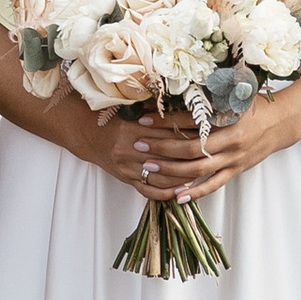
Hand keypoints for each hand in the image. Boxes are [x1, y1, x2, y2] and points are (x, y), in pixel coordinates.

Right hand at [83, 104, 226, 203]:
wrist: (90, 136)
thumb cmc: (115, 120)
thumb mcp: (133, 111)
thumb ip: (156, 113)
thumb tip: (188, 108)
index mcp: (132, 129)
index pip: (167, 132)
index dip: (188, 132)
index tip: (206, 130)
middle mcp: (129, 150)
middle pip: (167, 156)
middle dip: (190, 155)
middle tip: (210, 152)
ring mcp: (128, 168)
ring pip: (161, 176)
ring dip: (183, 176)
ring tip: (201, 172)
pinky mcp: (127, 180)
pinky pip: (150, 191)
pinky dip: (167, 192)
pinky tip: (181, 189)